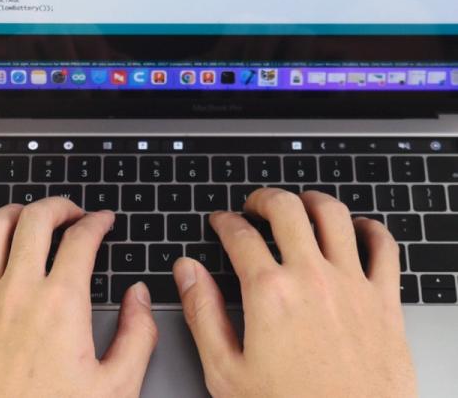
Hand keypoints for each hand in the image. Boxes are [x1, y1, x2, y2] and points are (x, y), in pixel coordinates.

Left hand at [0, 197, 157, 396]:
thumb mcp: (115, 390)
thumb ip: (136, 336)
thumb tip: (137, 297)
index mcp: (61, 305)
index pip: (81, 239)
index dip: (97, 222)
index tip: (102, 221)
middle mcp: (17, 293)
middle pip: (35, 220)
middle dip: (58, 206)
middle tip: (70, 212)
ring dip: (12, 214)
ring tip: (27, 217)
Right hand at [172, 188, 416, 396]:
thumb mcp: (227, 372)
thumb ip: (202, 313)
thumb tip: (186, 271)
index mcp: (269, 292)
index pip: (240, 234)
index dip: (224, 221)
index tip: (221, 222)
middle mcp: (312, 278)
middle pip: (286, 209)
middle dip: (264, 199)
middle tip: (255, 206)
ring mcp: (352, 286)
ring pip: (334, 215)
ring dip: (312, 201)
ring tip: (301, 204)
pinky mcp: (385, 302)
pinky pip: (384, 247)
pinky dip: (370, 228)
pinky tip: (358, 229)